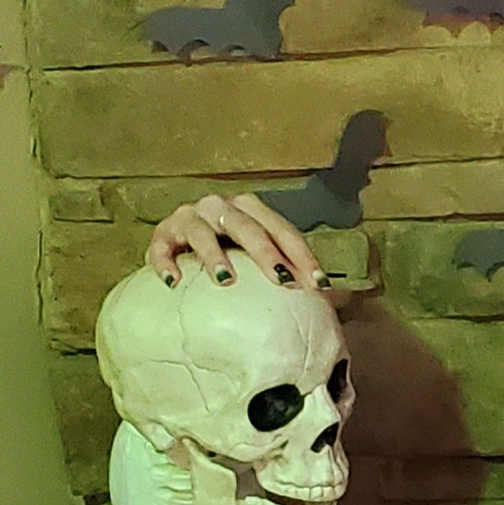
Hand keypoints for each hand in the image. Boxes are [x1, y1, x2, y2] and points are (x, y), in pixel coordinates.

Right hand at [144, 189, 327, 291]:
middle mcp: (220, 207)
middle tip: (282, 280)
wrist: (177, 249)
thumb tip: (341, 297)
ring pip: (203, 231)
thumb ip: (297, 274)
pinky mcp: (162, 234)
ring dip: (214, 255)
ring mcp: (190, 218)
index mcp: (250, 210)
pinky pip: (162, 246)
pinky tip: (174, 283)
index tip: (319, 284)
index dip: (301, 254)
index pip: (281, 229)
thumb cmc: (228, 258)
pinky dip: (166, 262)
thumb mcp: (262, 262)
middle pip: (246, 225)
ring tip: (226, 280)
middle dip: (266, 252)